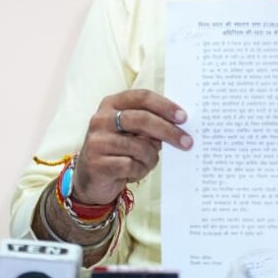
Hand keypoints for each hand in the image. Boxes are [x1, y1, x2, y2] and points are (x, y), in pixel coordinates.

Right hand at [72, 89, 191, 204]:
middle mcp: (101, 118)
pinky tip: (133, 172)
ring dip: (151, 157)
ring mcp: (96, 140)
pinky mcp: (96, 162)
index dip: (165, 106)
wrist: (91, 179)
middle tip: (187, 142)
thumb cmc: (118, 151)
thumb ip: (150, 125)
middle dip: (168, 131)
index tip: (184, 117)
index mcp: (112, 104)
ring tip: (147, 163)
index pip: (142, 97)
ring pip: (139, 146)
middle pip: (142, 119)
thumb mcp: (133, 133)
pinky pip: (130, 165)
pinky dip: (139, 170)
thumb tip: (179, 126)